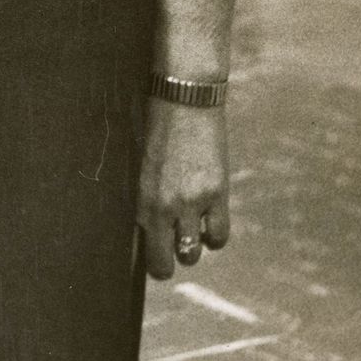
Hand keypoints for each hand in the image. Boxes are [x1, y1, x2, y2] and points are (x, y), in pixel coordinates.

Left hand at [136, 98, 230, 279]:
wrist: (185, 98)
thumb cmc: (157, 128)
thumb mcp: (141, 167)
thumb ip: (145, 199)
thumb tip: (147, 229)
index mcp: (141, 199)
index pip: (145, 251)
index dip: (152, 262)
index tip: (155, 257)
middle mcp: (165, 206)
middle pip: (168, 261)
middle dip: (169, 262)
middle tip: (172, 250)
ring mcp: (193, 202)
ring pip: (194, 252)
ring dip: (193, 248)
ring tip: (192, 232)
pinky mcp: (218, 193)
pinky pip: (220, 234)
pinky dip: (214, 235)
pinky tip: (209, 222)